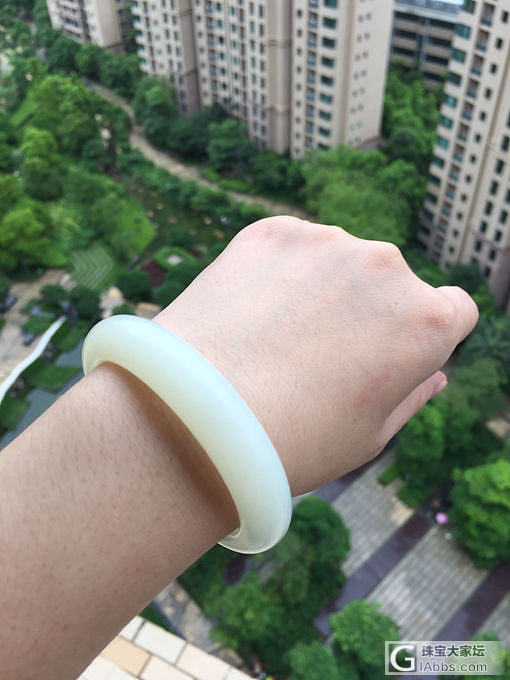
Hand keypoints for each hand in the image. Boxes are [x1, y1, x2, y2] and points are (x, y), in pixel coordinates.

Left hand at [155, 217, 477, 495]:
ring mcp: (327, 242)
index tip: (386, 355)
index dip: (421, 336)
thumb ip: (413, 394)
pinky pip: (290, 247)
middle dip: (368, 311)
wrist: (197, 420)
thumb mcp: (370, 435)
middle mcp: (386, 268)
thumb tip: (435, 372)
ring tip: (274, 340)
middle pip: (391, 283)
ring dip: (321, 288)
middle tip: (316, 356)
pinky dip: (278, 272)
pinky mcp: (272, 231)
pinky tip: (250, 314)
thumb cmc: (292, 442)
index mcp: (426, 321)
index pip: (453, 309)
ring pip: (338, 261)